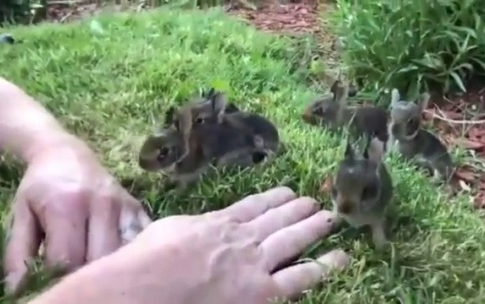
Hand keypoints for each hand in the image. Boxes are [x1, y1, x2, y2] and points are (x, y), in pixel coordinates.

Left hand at [3, 136, 151, 296]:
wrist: (66, 154)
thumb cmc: (41, 187)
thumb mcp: (20, 214)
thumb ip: (18, 253)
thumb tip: (20, 290)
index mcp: (67, 205)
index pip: (67, 259)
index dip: (57, 277)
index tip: (50, 277)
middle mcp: (101, 204)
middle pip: (100, 259)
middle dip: (85, 275)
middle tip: (73, 275)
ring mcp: (124, 205)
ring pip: (124, 253)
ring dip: (110, 267)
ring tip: (95, 269)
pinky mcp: (138, 207)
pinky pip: (143, 239)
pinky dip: (133, 254)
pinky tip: (120, 258)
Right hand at [30, 187, 348, 303]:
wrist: (142, 288)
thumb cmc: (145, 261)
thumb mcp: (169, 230)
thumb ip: (193, 226)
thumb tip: (200, 225)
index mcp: (218, 222)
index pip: (253, 206)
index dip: (273, 198)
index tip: (288, 192)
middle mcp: (241, 238)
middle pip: (277, 219)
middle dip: (299, 210)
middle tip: (317, 202)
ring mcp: (254, 263)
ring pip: (293, 239)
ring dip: (313, 227)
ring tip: (331, 218)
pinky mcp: (261, 291)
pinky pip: (300, 277)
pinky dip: (323, 267)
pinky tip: (341, 258)